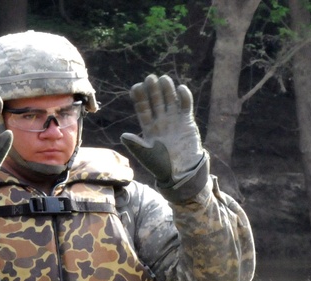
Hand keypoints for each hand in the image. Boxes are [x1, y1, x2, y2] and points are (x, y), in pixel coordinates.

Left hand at [121, 74, 206, 193]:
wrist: (183, 172)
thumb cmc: (163, 166)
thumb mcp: (147, 156)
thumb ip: (136, 145)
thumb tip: (123, 135)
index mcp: (148, 127)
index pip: (142, 108)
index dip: (140, 97)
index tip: (137, 87)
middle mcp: (160, 120)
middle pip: (155, 100)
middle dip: (152, 89)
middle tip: (150, 78)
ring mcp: (174, 119)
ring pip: (169, 99)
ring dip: (167, 89)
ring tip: (164, 79)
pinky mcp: (187, 121)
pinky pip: (185, 105)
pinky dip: (184, 96)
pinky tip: (180, 89)